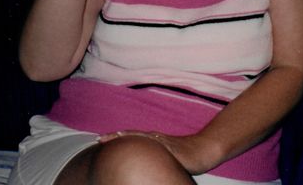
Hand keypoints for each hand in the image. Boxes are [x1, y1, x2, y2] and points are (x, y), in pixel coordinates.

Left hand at [98, 130, 214, 174]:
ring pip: (138, 137)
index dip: (117, 138)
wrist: (204, 149)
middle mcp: (155, 138)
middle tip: (98, 139)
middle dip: (115, 137)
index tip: (101, 140)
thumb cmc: (187, 156)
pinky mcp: (167, 146)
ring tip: (110, 138)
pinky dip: (140, 141)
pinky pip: (151, 143)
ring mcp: (160, 141)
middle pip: (131, 135)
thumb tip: (146, 168)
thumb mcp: (168, 157)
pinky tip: (133, 141)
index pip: (132, 138)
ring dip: (124, 136)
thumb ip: (157, 159)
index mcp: (154, 140)